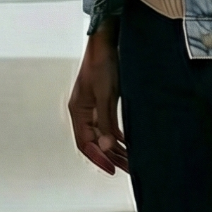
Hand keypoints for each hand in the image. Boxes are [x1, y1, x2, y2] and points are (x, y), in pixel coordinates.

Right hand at [67, 29, 128, 172]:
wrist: (108, 41)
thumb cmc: (104, 64)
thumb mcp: (106, 94)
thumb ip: (106, 120)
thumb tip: (107, 146)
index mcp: (78, 110)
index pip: (85, 143)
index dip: (98, 158)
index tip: (112, 170)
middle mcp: (84, 111)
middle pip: (95, 142)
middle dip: (111, 157)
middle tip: (129, 169)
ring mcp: (94, 106)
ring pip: (103, 135)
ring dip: (116, 148)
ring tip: (132, 160)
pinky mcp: (105, 101)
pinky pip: (110, 125)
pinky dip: (120, 136)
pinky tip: (131, 142)